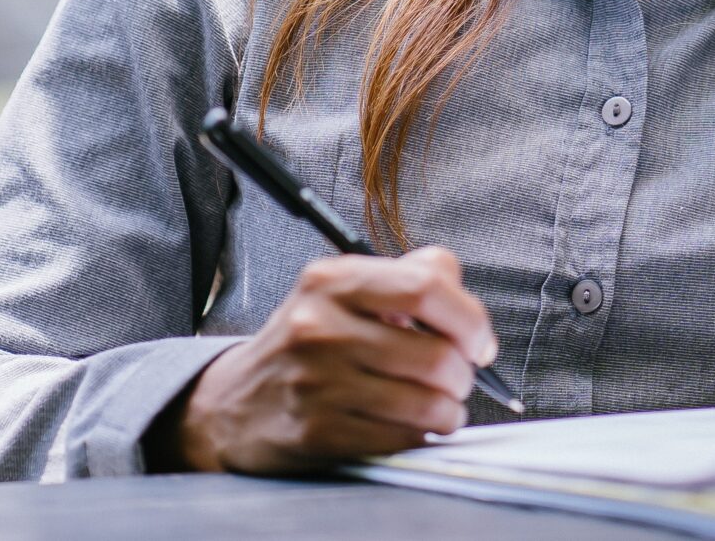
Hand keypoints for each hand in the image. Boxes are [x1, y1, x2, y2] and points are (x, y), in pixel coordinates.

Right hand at [171, 246, 497, 474]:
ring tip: (437, 405)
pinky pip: (401, 439)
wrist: (236, 402)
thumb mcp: (346, 290)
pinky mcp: (317, 432)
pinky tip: (410, 426)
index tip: (479, 342)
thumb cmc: (310, 342)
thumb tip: (465, 300)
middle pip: (437, 355)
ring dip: (448, 411)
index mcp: (332, 280)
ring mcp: (316, 382)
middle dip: (463, 375)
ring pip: (427, 403)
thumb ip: (410, 276)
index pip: (426, 287)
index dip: (470, 319)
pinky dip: (420, 436)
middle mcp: (320, 326)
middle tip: (455, 379)